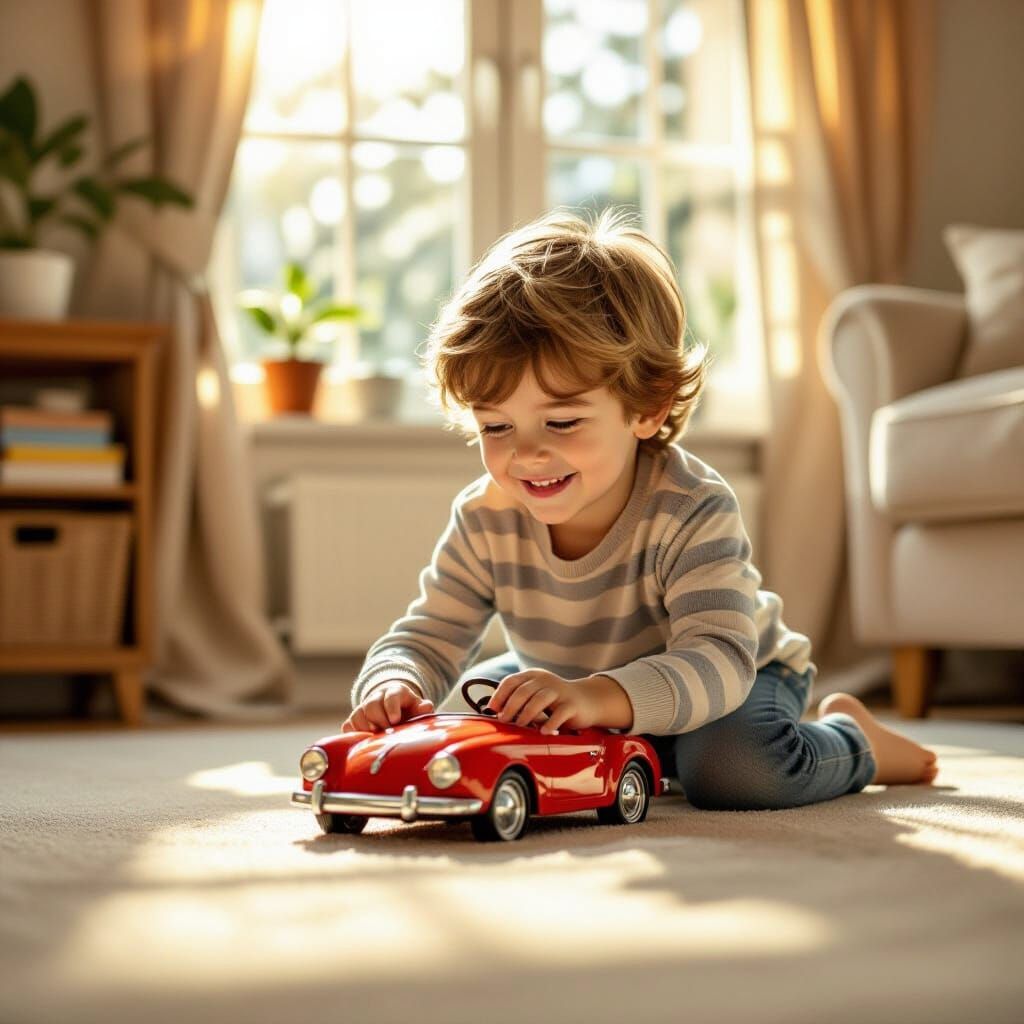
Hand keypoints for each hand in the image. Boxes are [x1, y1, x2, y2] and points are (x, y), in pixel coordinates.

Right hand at [342, 681, 433, 732]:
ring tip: (375, 739)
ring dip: (365, 728)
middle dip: (379, 720)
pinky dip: (353, 734)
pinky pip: (348, 726)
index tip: (395, 720)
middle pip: (371, 705)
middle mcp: (376, 697)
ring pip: (358, 715)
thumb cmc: (408, 710)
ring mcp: (363, 708)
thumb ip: (422, 708)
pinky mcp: (354, 720)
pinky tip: (363, 742)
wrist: (394, 709)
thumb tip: (426, 707)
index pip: (391, 695)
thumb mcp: (417, 707)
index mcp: (394, 692)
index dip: (392, 707)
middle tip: (386, 733)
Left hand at [485, 669, 599, 734]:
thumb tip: (497, 714)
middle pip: (523, 691)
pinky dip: (549, 723)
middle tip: (504, 721)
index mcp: (533, 676)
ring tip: (521, 725)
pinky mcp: (572, 704)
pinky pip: (559, 713)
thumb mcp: (536, 694)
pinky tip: (543, 731)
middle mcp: (545, 680)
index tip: (493, 710)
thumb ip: (519, 700)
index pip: (511, 681)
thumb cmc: (556, 700)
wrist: (587, 700)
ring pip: (539, 699)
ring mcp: (559, 691)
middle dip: (510, 707)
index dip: (500, 695)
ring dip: (527, 714)